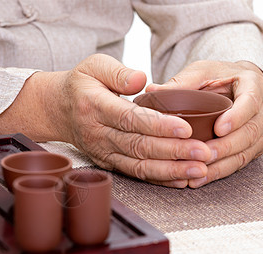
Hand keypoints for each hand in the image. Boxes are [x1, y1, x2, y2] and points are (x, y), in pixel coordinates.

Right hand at [0, 54, 211, 187]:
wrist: (58, 110)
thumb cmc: (81, 85)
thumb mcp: (93, 66)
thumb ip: (118, 71)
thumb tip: (142, 80)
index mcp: (95, 106)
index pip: (130, 118)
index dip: (158, 125)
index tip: (186, 128)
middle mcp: (98, 133)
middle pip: (139, 146)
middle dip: (174, 151)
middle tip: (203, 153)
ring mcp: (103, 152)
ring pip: (139, 165)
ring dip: (171, 170)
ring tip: (200, 170)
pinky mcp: (108, 163)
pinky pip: (136, 173)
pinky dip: (159, 178)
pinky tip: (182, 179)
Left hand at [147, 60, 262, 187]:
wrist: (237, 83)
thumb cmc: (219, 76)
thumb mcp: (201, 72)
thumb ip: (181, 82)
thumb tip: (152, 90)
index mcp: (253, 85)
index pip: (250, 102)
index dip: (237, 117)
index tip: (219, 128)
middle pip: (249, 133)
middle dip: (226, 147)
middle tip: (204, 155)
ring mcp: (262, 131)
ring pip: (246, 152)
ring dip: (222, 165)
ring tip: (199, 172)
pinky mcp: (254, 147)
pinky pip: (240, 162)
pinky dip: (221, 172)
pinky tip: (201, 178)